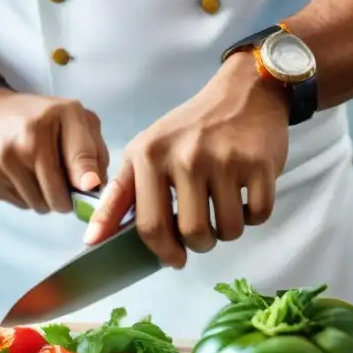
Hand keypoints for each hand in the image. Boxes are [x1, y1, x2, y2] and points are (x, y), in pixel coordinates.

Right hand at [0, 87, 108, 212]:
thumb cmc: (38, 117)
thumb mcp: (73, 118)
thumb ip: (93, 149)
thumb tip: (96, 187)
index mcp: (54, 118)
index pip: (80, 157)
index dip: (88, 180)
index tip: (90, 188)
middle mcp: (26, 142)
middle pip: (59, 198)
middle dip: (67, 198)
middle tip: (64, 184)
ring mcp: (3, 163)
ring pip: (40, 206)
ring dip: (46, 198)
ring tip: (40, 175)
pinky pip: (21, 205)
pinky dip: (27, 197)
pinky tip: (22, 176)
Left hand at [83, 52, 288, 267]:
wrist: (245, 93)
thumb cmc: (191, 129)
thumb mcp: (145, 152)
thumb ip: (120, 196)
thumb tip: (93, 240)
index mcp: (150, 156)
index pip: (150, 226)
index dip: (163, 252)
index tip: (173, 259)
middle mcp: (185, 157)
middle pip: (192, 234)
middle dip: (200, 244)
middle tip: (203, 229)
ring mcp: (225, 160)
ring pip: (228, 230)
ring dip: (228, 231)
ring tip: (224, 209)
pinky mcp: (259, 164)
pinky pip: (258, 215)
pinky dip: (253, 216)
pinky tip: (245, 197)